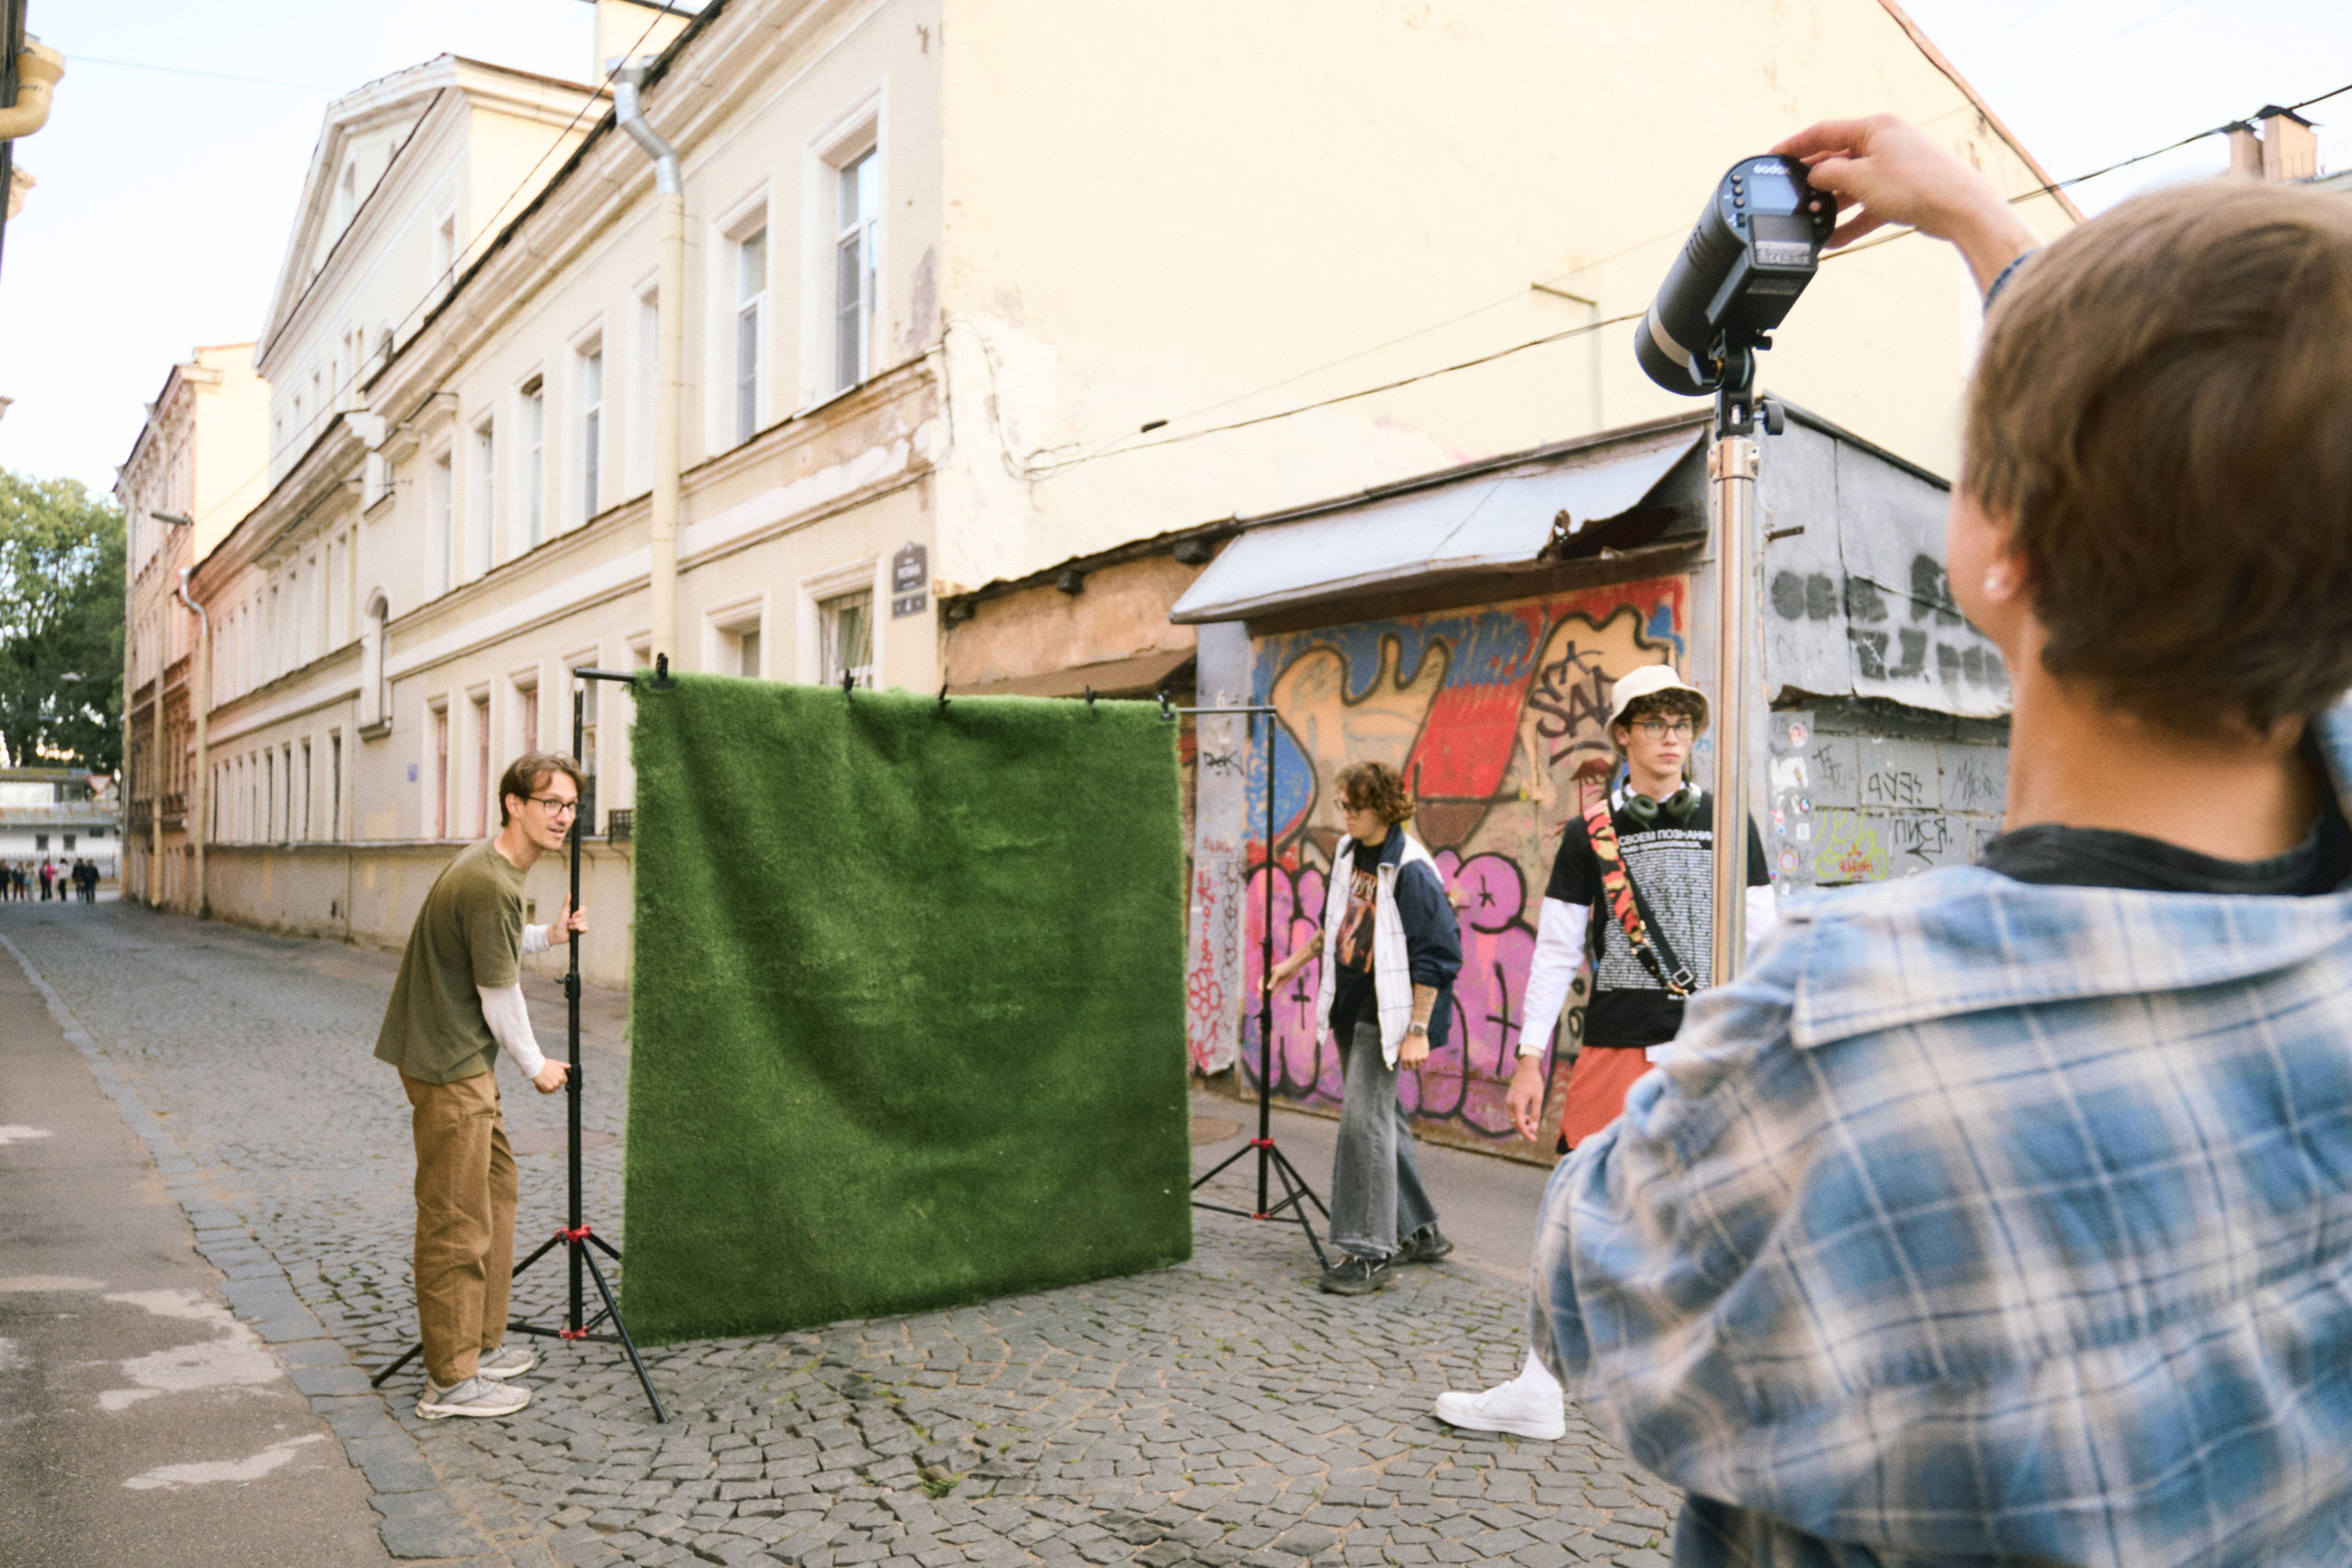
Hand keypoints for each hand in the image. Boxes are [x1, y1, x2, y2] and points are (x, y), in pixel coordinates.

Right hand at [532, 1059, 570, 1093]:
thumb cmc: (544, 1064)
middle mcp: (560, 1079)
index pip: (564, 1081)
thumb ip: (563, 1065)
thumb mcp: (554, 1063)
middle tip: (545, 1080)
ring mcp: (555, 1084)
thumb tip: (569, 1066)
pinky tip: (537, 1085)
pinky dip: (541, 1090)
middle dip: (552, 1084)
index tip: (552, 1079)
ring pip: (552, 1090)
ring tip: (541, 1082)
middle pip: (558, 1086)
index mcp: (562, 1073)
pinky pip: (546, 1092)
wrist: (535, 1067)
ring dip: (547, 1088)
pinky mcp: (549, 1088)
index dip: (558, 1081)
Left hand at [548, 897, 588, 937]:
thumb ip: (567, 902)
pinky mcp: (582, 931)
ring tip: (569, 928)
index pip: (584, 909)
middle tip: (568, 923)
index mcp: (576, 912)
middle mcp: (580, 918)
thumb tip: (569, 893)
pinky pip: (586, 928)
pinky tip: (576, 931)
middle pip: (584, 917)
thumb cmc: (559, 922)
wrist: (557, 934)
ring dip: (575, 926)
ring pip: (584, 923)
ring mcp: (581, 924)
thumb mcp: (563, 911)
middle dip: (575, 921)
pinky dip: (580, 929)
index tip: (573, 915)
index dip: (579, 913)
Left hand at [1398, 1030, 1430, 1068]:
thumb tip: (1402, 1062)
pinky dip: (1423, 1056)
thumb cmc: (1408, 1041)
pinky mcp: (1425, 1056)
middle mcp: (1411, 1060)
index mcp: (1404, 1059)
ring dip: (1418, 1060)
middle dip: (1413, 1064)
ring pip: (1419, 1063)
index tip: (1408, 1064)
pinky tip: (1421, 1050)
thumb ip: (1401, 1056)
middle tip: (1414, 1058)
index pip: (1405, 1068)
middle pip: (1413, 1067)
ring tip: (1417, 1052)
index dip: (1406, 1066)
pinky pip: (1424, 1060)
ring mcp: (1418, 1059)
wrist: (1416, 1034)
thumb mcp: (1401, 1048)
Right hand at [1505, 1055, 1546, 1141]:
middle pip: (1514, 1123)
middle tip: (1534, 1133)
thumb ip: (1536, 1114)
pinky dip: (1519, 1117)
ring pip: (1513, 1118)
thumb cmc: (1534, 1082)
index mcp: (1517, 1104)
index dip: (1527, 1134)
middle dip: (1523, 1130)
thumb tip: (1534, 1129)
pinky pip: (1512, 1112)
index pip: (1520, 1124)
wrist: (1526, 1067)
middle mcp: (1510, 1103)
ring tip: (1532, 1122)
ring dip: (1521, 1123)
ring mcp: (1508, 1100)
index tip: (1534, 1139)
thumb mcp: (1538, 1098)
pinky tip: (1527, 1115)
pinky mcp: (1509, 1098)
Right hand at [1771, 115, 2038, 292]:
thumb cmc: (1915, 184)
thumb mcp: (1860, 178)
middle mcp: (1885, 143)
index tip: (1773, 156)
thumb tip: (1813, 175)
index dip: (1795, 144)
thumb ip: (1829, 175)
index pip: (1824, 132)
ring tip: (1810, 222)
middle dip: (1813, 179)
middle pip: (1838, 159)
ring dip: (1831, 205)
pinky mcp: (1903, 192)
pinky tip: (1834, 239)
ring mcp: (1895, 167)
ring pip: (1852, 185)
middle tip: (1789, 194)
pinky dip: (1852, 221)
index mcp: (1874, 128)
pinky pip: (1868, 206)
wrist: (1961, 208)